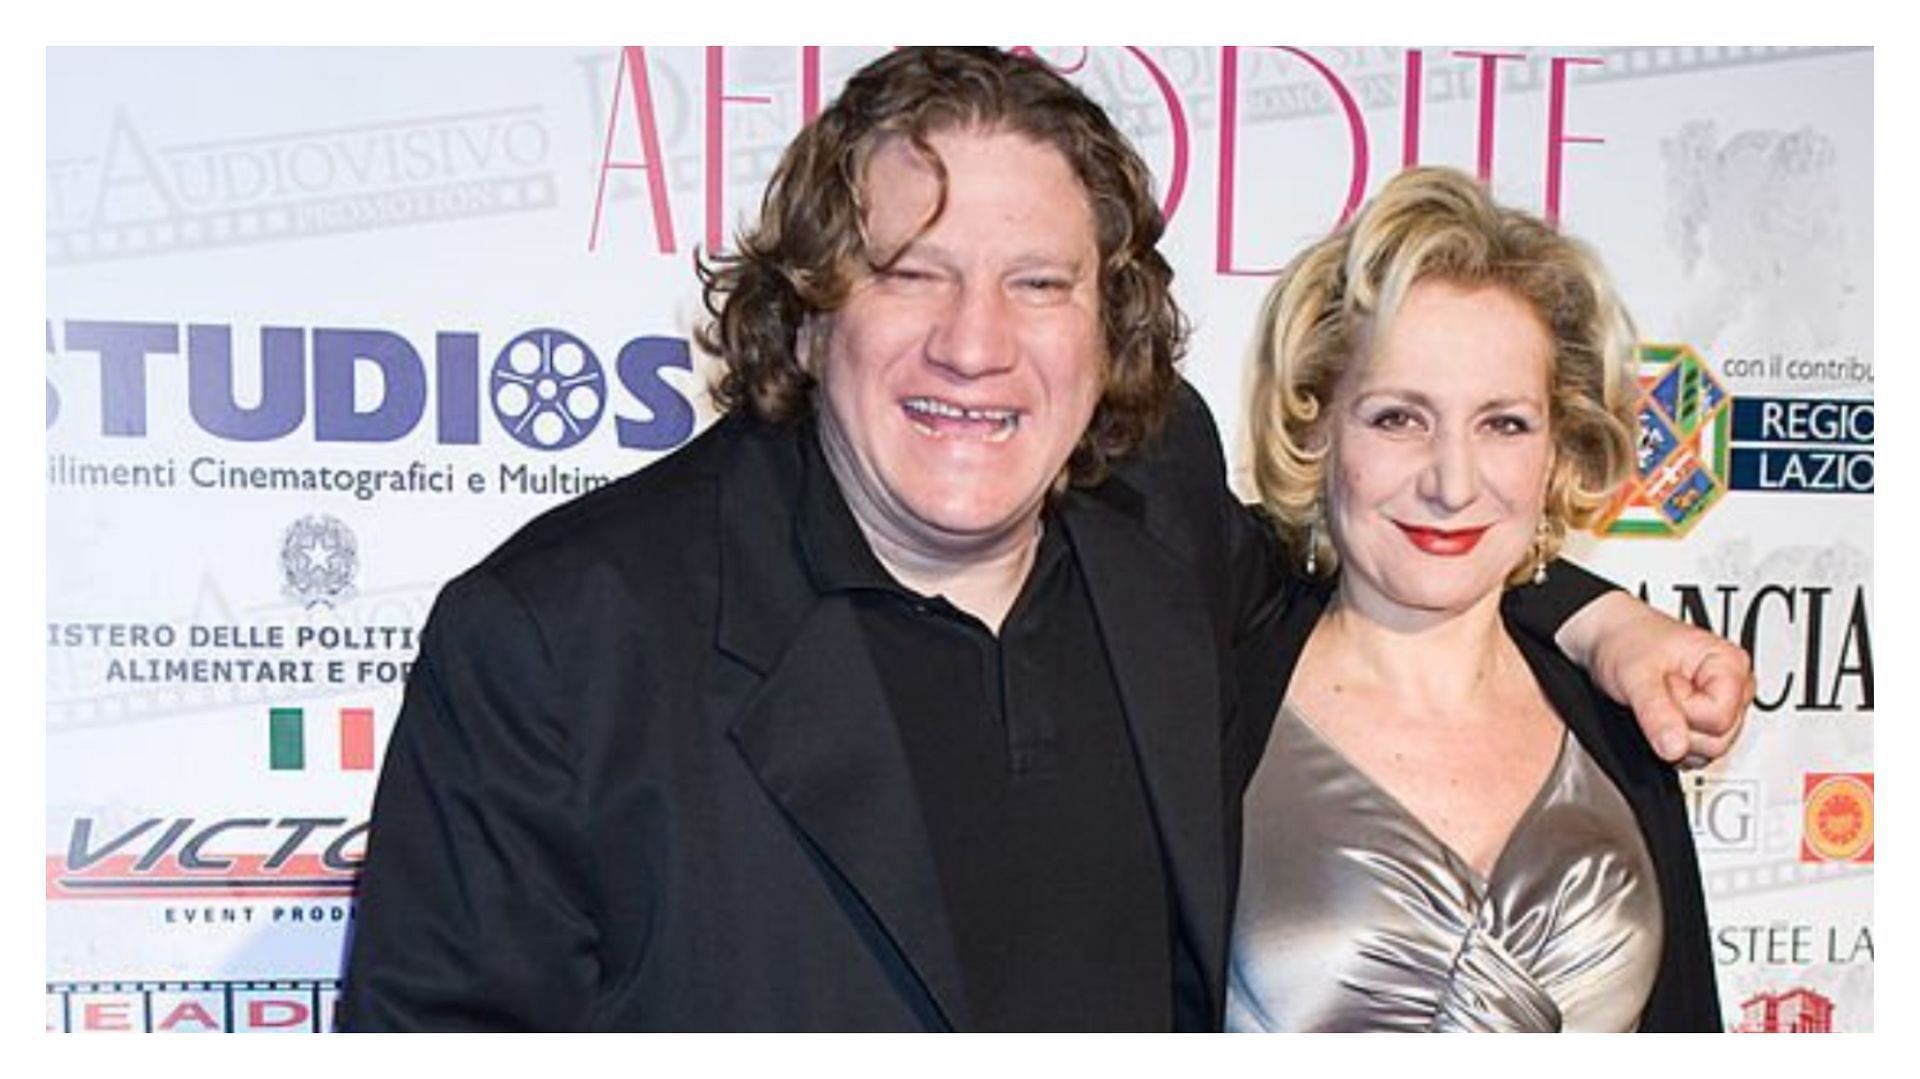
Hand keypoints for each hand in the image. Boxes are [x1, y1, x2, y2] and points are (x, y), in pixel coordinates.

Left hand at [1559, 591, 1755, 766]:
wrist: (1609, 638)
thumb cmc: (1626, 642)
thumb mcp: (1636, 675)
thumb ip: (1657, 713)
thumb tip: (1675, 749)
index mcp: (1731, 665)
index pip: (1720, 718)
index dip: (1684, 710)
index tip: (1665, 685)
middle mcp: (1735, 688)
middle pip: (1719, 740)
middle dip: (1679, 724)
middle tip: (1659, 693)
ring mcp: (1722, 708)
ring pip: (1709, 750)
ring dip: (1674, 733)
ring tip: (1658, 699)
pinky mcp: (1705, 722)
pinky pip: (1695, 751)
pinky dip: (1671, 740)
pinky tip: (1659, 714)